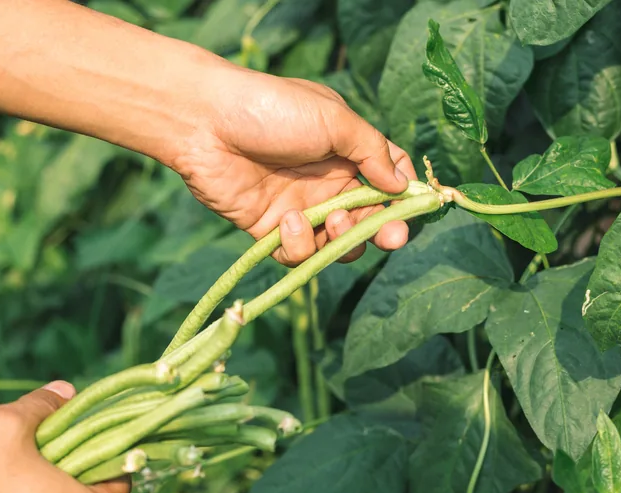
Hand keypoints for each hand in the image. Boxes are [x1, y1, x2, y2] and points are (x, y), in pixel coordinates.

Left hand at [172, 64, 418, 265]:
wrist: (206, 122)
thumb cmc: (272, 109)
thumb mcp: (334, 120)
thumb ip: (372, 152)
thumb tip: (402, 187)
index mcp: (347, 152)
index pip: (388, 179)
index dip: (404, 196)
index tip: (414, 208)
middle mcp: (328, 183)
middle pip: (369, 219)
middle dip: (384, 230)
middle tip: (391, 237)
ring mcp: (302, 209)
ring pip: (338, 245)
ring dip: (344, 240)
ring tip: (333, 220)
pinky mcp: (271, 231)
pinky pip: (299, 256)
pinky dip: (300, 246)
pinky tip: (289, 222)